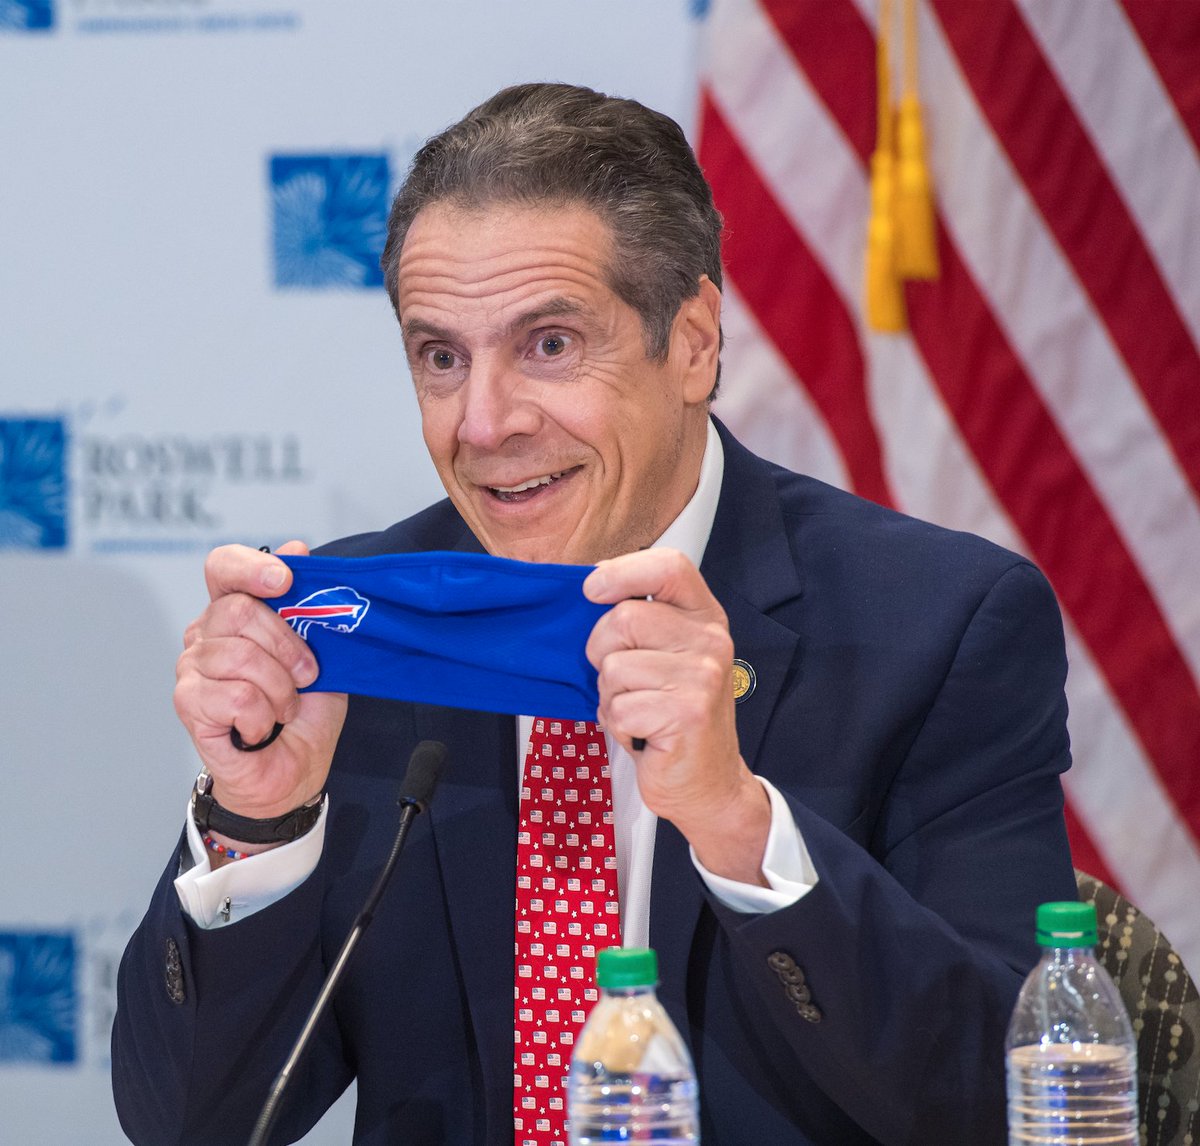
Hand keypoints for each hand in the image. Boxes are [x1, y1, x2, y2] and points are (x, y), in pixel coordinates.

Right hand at [174, 541, 347, 821]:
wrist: (296, 769)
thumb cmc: (306, 712)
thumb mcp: (323, 652)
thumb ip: (308, 604)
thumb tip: (295, 548)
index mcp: (236, 613)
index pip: (223, 567)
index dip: (250, 567)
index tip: (283, 580)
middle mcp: (206, 633)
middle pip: (238, 611)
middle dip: (287, 647)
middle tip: (306, 677)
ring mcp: (191, 667)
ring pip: (239, 656)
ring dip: (279, 689)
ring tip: (283, 708)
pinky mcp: (187, 702)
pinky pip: (234, 696)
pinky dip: (261, 715)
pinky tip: (259, 728)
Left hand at [583, 549, 769, 884]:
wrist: (707, 782)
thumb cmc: (673, 716)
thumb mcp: (665, 656)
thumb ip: (640, 619)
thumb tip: (593, 580)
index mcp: (704, 617)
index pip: (669, 566)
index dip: (623, 572)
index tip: (592, 591)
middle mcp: (711, 640)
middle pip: (623, 619)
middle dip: (603, 654)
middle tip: (626, 683)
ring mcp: (702, 676)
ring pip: (613, 667)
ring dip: (610, 696)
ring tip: (640, 711)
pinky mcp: (687, 712)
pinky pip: (617, 707)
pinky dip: (618, 726)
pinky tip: (644, 734)